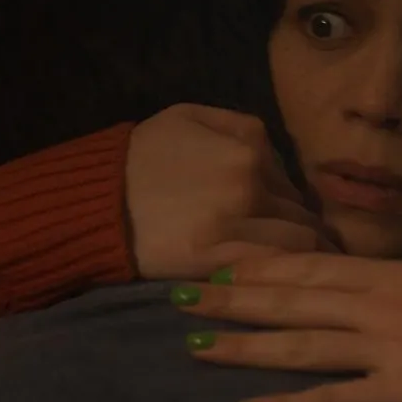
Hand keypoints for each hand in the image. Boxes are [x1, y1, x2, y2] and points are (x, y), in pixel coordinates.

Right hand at [125, 105, 337, 280]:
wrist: (95, 200)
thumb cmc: (139, 155)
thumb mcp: (186, 117)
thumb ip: (238, 125)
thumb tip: (271, 154)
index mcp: (247, 147)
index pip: (292, 180)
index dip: (293, 202)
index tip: (291, 219)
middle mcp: (250, 183)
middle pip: (301, 213)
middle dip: (305, 230)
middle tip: (307, 250)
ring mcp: (236, 223)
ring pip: (299, 242)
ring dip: (306, 255)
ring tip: (305, 271)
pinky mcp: (219, 259)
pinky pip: (274, 267)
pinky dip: (288, 274)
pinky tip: (289, 284)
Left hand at [175, 252, 401, 401]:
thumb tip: (371, 283)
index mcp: (394, 274)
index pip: (312, 266)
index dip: (261, 266)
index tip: (218, 264)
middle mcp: (380, 306)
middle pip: (293, 300)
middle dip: (234, 299)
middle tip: (183, 296)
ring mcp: (386, 349)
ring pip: (300, 345)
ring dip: (245, 347)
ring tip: (196, 347)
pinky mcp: (397, 394)